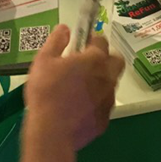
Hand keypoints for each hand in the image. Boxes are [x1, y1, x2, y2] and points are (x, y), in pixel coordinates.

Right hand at [23, 26, 123, 152]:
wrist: (51, 133)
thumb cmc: (46, 92)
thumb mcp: (43, 60)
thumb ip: (56, 41)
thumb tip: (64, 29)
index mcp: (94, 60)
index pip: (101, 40)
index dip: (91, 39)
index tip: (81, 44)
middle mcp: (107, 77)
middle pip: (116, 60)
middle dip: (106, 57)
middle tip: (86, 63)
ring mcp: (108, 100)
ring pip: (111, 83)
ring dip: (100, 80)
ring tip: (79, 87)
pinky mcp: (105, 119)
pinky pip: (103, 104)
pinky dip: (95, 102)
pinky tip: (78, 107)